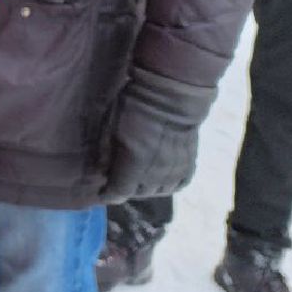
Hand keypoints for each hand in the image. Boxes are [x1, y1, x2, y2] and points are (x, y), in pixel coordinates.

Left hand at [101, 68, 209, 200]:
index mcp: (135, 165)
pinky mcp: (189, 165)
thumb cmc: (134, 107)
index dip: (109, 194)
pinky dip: (167, 185)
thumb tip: (102, 170)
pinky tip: (160, 179)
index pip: (120, 191)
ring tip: (138, 179)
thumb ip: (107, 153)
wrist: (170, 97)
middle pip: (138, 193)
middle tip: (119, 179)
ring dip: (146, 188)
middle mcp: (156, 174)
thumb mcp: (111, 127)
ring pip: (159, 191)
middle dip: (126, 189)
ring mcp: (175, 171)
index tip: (102, 193)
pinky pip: (179, 185)